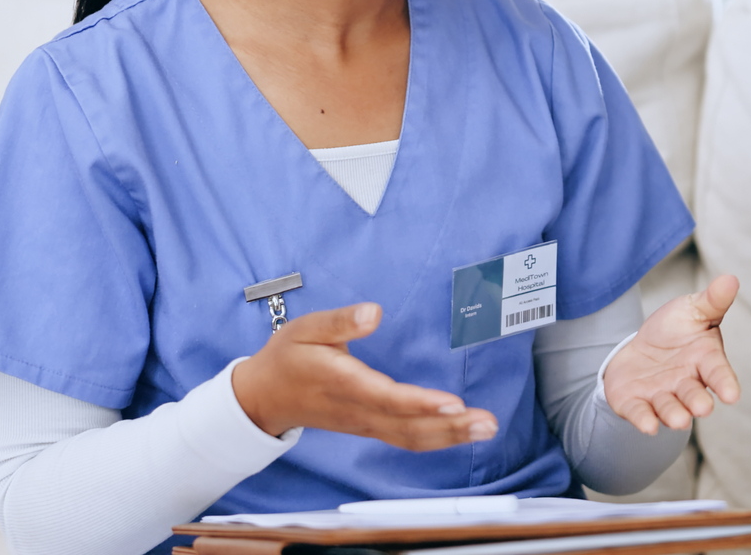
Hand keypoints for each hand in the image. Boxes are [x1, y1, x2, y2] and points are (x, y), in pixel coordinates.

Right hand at [231, 303, 497, 448]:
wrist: (262, 397)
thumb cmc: (287, 358)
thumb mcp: (305, 328)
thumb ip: (340, 321)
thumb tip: (374, 312)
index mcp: (343, 383)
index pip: (387, 397)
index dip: (421, 404)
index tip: (453, 403)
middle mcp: (358, 410)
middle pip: (408, 426)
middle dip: (451, 427)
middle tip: (487, 423)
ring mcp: (365, 424)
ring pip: (411, 437)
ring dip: (451, 435)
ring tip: (486, 428)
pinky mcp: (370, 427)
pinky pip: (407, 438)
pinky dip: (437, 438)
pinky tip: (461, 431)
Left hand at [603, 275, 741, 434]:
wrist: (640, 348)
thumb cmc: (675, 330)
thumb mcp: (692, 310)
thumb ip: (712, 300)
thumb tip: (731, 279)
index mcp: (704, 360)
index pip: (718, 372)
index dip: (725, 383)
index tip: (732, 395)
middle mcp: (686, 383)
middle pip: (693, 394)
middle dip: (697, 401)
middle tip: (703, 408)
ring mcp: (662, 395)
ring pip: (669, 407)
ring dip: (673, 414)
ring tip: (679, 420)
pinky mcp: (636, 403)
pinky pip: (640, 413)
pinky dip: (644, 420)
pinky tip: (648, 427)